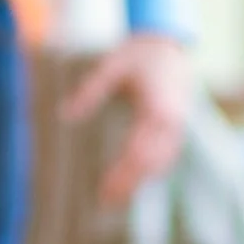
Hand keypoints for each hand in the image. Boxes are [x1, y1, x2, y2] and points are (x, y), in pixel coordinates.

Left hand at [63, 31, 192, 205]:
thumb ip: (90, 90)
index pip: (139, 150)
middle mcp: (172, 120)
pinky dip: (152, 170)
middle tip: (105, 202)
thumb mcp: (111, 65)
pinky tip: (134, 180)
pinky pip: (167, 154)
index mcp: (157, 107)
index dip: (122, 173)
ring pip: (161, 162)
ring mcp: (178, 123)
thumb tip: (64, 114)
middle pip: (150, 162)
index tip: (104, 188)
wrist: (168, 42)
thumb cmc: (137, 53)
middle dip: (129, 183)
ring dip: (140, 181)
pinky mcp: (177, 124)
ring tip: (115, 198)